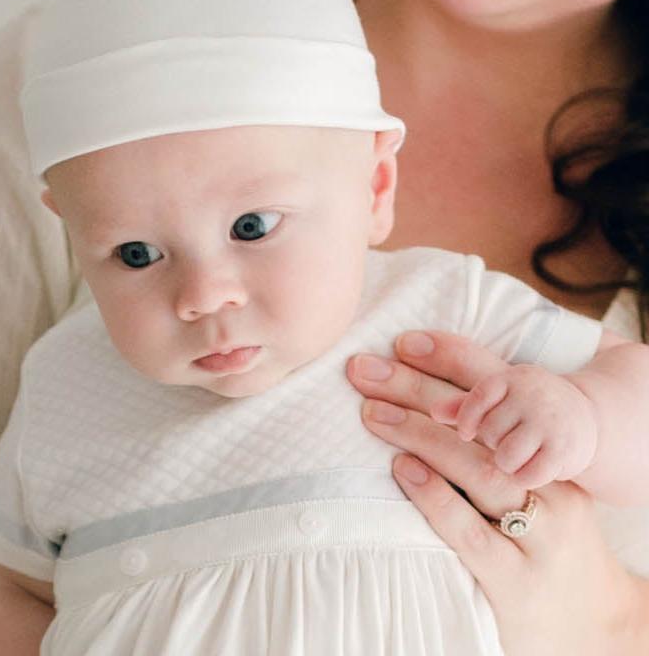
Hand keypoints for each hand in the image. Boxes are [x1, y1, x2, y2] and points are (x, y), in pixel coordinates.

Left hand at [346, 331, 648, 655]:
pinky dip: (435, 497)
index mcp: (548, 449)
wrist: (597, 619)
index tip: (401, 341)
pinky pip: (470, 531)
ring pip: (477, 469)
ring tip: (372, 413)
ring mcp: (537, 531)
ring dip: (418, 435)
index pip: (499, 390)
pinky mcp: (514, 578)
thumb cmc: (546, 534)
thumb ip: (487, 442)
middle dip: (416, 388)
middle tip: (364, 369)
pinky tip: (402, 471)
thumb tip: (420, 398)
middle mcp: (547, 482)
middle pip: (478, 422)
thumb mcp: (531, 481)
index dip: (451, 360)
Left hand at [430, 364, 597, 487]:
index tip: (465, 433)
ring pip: (507, 455)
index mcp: (513, 378)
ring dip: (505, 463)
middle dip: (492, 443)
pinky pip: (529, 474)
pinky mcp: (566, 451)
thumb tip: (434, 412)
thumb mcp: (499, 399)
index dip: (467, 419)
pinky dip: (524, 477)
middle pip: (490, 431)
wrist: (586, 418)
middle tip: (504, 441)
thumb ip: (464, 405)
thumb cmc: (526, 409)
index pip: (479, 397)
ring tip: (514, 457)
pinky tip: (530, 471)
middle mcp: (533, 396)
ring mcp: (551, 423)